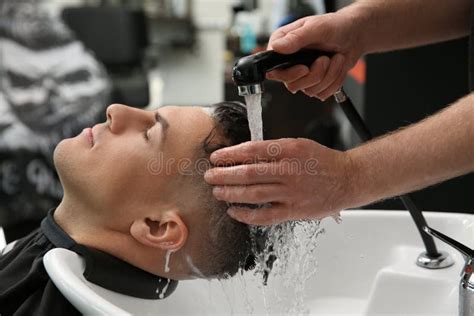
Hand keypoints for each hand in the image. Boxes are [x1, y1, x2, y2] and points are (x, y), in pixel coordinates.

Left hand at [204, 138, 354, 224]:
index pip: (252, 150)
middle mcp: (289, 170)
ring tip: (217, 191)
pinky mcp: (294, 211)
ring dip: (231, 193)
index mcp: (289, 150)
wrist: (347, 179)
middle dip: (224, 175)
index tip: (216, 157)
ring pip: (254, 194)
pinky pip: (266, 216)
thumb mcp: (298, 145)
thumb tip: (244, 154)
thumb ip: (273, 150)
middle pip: (249, 173)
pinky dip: (247, 215)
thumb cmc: (322, 161)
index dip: (230, 154)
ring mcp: (292, 192)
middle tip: (210, 176)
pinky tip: (234, 211)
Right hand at [267, 12, 363, 99]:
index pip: (274, 71)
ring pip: (310, 91)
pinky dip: (335, 81)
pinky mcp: (314, 84)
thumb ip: (295, 38)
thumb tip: (276, 47)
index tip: (305, 68)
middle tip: (325, 58)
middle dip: (316, 74)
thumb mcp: (315, 28)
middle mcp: (289, 63)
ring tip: (335, 58)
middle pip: (292, 85)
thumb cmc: (335, 26)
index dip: (289, 74)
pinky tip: (337, 67)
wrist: (354, 35)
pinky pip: (322, 93)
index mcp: (283, 46)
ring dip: (329, 75)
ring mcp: (302, 76)